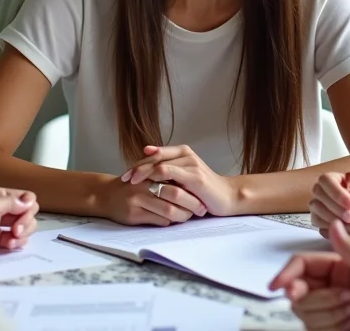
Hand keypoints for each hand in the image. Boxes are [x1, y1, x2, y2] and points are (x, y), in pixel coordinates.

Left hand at [0, 187, 37, 263]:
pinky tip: (8, 245)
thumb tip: (30, 200)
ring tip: (11, 240)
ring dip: (23, 233)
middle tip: (16, 230)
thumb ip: (11, 202)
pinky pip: (18, 239)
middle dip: (25, 221)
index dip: (27, 206)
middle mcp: (0, 208)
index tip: (21, 216)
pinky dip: (17, 242)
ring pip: (26, 226)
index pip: (25, 196)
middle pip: (28, 211)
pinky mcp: (0, 240)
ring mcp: (1, 225)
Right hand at [98, 173, 208, 226]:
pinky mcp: (134, 214)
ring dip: (182, 215)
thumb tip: (189, 181)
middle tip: (202, 209)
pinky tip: (174, 220)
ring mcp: (137, 200)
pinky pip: (158, 220)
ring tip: (189, 216)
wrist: (105, 195)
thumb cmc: (131, 184)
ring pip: (168, 210)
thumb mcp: (145, 173)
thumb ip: (163, 172)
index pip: (176, 177)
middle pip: (175, 194)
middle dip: (191, 203)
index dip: (191, 187)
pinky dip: (170, 221)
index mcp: (149, 170)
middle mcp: (143, 184)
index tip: (202, 194)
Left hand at [121, 145, 237, 216]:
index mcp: (183, 152)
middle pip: (154, 157)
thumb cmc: (203, 190)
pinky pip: (169, 172)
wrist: (226, 197)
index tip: (125, 175)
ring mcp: (190, 164)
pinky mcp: (194, 176)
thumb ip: (169, 171)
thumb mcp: (184, 178)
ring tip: (131, 183)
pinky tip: (147, 186)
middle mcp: (186, 154)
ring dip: (143, 173)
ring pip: (159, 163)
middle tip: (123, 179)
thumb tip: (146, 166)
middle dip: (137, 168)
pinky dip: (155, 178)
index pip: (154, 154)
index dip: (138, 163)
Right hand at [271, 221, 349, 330]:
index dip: (285, 274)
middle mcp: (326, 285)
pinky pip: (314, 328)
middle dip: (321, 299)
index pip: (299, 266)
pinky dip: (333, 327)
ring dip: (331, 314)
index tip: (277, 287)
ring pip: (305, 313)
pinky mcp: (329, 325)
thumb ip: (347, 245)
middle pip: (297, 292)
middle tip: (347, 297)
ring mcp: (326, 306)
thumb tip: (334, 222)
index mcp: (332, 266)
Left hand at [311, 162, 349, 261]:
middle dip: (325, 212)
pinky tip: (337, 236)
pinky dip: (336, 239)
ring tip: (327, 223)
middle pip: (334, 213)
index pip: (339, 197)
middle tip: (320, 213)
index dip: (331, 199)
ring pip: (335, 228)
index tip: (327, 200)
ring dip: (328, 225)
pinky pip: (343, 243)